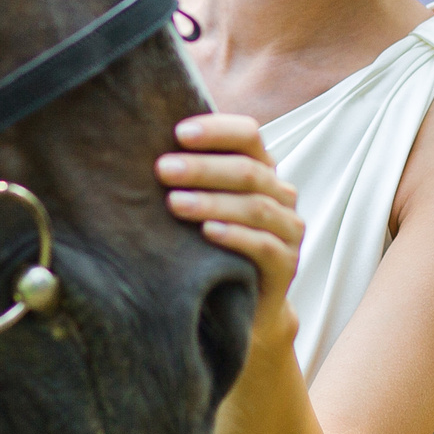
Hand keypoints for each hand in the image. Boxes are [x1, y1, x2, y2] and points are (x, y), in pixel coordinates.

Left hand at [160, 115, 302, 329]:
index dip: (216, 130)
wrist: (245, 302)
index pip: (248, 135)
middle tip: (163, 169)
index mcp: (263, 169)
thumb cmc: (214, 244)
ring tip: (175, 203)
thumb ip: (191, 174)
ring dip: (212, 202)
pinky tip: (207, 233)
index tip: (178, 133)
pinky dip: (235, 236)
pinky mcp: (287, 264)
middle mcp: (281, 194)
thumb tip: (144, 142)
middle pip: (248, 171)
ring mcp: (288, 230)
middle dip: (202, 168)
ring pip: (255, 207)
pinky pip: (264, 246)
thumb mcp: (205, 203)